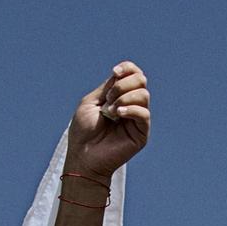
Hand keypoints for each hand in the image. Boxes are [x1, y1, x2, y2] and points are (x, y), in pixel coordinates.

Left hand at [63, 61, 150, 183]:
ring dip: (124, 98)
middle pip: (141, 80)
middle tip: (108, 99)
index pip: (133, 74)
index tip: (115, 72)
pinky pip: (144, 114)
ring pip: (143, 95)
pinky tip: (118, 114)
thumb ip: (107, 87)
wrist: (83, 157)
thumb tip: (121, 75)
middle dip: (123, 84)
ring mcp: (137, 119)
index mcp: (119, 96)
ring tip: (110, 111)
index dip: (128, 68)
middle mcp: (131, 105)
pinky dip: (131, 109)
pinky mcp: (141, 133)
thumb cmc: (83, 133)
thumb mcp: (90, 103)